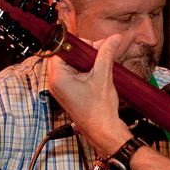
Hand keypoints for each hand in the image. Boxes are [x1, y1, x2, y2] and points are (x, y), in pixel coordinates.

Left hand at [47, 35, 131, 155]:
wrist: (104, 131)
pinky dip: (86, 69)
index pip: (59, 50)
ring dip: (86, 60)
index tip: (89, 43)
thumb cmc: (100, 111)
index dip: (75, 44)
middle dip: (83, 51)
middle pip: (65, 56)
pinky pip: (74, 74)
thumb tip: (113, 38)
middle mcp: (56, 83)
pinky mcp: (69, 92)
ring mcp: (62, 88)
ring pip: (71, 65)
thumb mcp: (103, 76)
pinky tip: (98, 69)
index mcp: (58, 78)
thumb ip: (106, 54)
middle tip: (99, 50)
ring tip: (101, 60)